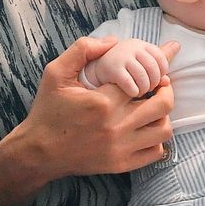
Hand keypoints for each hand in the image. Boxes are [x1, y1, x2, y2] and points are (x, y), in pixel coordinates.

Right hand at [17, 37, 179, 179]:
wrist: (39, 151)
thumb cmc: (48, 110)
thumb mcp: (55, 73)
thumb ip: (82, 50)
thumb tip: (113, 41)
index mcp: (102, 102)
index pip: (144, 80)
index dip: (153, 71)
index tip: (154, 69)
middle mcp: (116, 126)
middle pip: (163, 104)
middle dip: (165, 89)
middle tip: (158, 85)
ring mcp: (121, 148)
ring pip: (164, 129)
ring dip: (162, 115)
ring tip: (151, 107)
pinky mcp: (121, 164)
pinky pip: (156, 152)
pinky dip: (157, 139)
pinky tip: (145, 129)